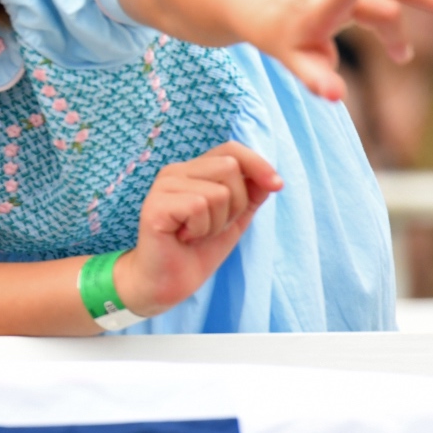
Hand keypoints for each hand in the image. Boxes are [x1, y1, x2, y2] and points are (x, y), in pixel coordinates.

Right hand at [114, 142, 280, 317]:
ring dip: (217, 223)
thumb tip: (271, 179)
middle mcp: (176, 172)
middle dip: (235, 204)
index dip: (257, 164)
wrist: (169, 282)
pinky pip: (198, 206)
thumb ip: (250, 195)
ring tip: (196, 234)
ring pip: (218, 191)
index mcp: (193, 171)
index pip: (230, 149)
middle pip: (229, 167)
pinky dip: (200, 229)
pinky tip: (183, 237)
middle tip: (213, 227)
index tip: (277, 186)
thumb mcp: (234, 219)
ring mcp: (163, 186)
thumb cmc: (197, 250)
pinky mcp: (156, 205)